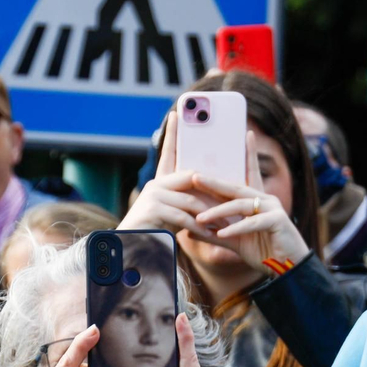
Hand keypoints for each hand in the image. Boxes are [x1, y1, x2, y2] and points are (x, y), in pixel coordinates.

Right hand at [118, 113, 219, 243]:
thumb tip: (207, 191)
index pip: (168, 153)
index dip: (172, 133)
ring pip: (190, 199)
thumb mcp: (174, 214)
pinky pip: (183, 216)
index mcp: (160, 183)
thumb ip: (187, 201)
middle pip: (190, 177)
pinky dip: (199, 227)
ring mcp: (153, 196)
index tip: (176, 114)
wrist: (131, 252)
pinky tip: (209, 235)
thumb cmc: (155, 234)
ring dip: (210, 213)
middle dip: (213, 188)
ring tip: (226, 223)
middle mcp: (155, 185)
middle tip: (234, 195)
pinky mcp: (153, 210)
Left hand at [189, 130, 310, 271]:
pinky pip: (252, 223)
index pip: (249, 173)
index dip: (249, 153)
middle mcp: (266, 199)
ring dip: (218, 212)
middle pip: (235, 187)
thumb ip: (214, 232)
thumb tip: (189, 229)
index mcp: (256, 199)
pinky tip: (221, 234)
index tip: (248, 133)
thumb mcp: (234, 240)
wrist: (288, 268)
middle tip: (193, 176)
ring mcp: (273, 208)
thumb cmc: (262, 252)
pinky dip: (236, 229)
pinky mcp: (278, 222)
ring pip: (241, 206)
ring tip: (199, 218)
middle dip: (213, 182)